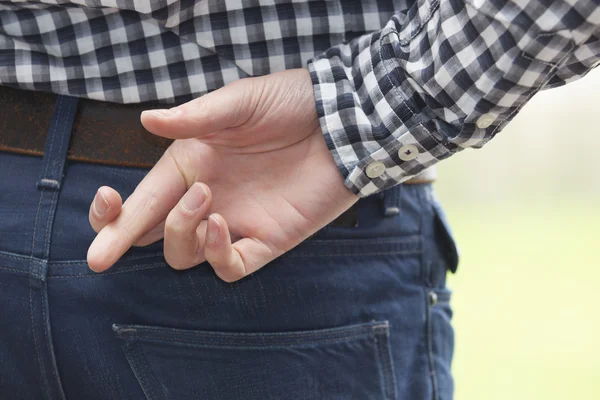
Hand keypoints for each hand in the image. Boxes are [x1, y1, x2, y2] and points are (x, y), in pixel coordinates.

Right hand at [87, 69, 357, 281]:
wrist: (341, 123)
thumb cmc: (290, 104)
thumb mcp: (239, 102)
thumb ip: (195, 117)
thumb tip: (145, 119)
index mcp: (191, 165)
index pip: (143, 198)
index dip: (114, 212)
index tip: (104, 205)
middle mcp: (207, 198)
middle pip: (152, 234)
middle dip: (122, 243)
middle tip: (102, 255)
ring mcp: (235, 222)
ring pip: (185, 253)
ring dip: (179, 233)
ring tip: (203, 199)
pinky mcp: (267, 241)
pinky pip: (230, 267)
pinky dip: (216, 254)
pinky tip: (219, 222)